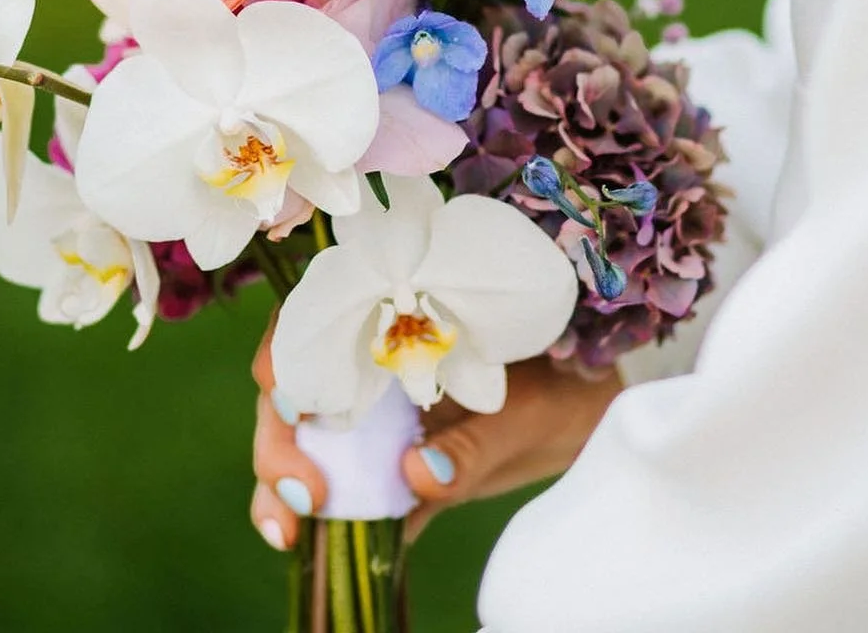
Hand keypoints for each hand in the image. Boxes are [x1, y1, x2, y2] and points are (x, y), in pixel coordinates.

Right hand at [249, 312, 620, 547]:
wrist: (588, 408)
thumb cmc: (560, 381)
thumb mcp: (524, 411)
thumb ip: (472, 443)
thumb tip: (414, 474)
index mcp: (396, 324)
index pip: (316, 323)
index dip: (287, 356)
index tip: (289, 401)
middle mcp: (373, 366)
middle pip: (295, 394)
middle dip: (279, 443)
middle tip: (301, 493)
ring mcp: (378, 420)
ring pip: (306, 445)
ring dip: (282, 485)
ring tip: (286, 530)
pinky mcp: (393, 472)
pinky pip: (345, 494)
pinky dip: (320, 521)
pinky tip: (302, 544)